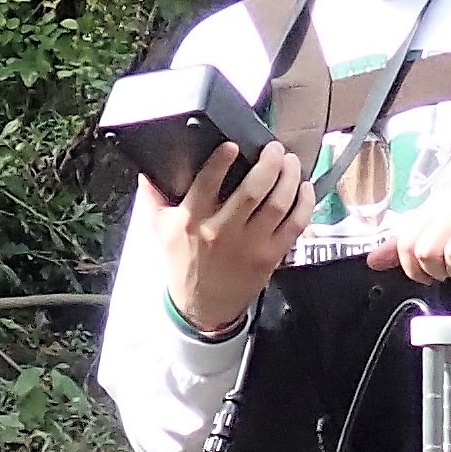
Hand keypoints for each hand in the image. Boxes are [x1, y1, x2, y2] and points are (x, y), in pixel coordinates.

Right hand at [153, 138, 312, 339]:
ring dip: (289, 177)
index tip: (233, 144)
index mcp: (193, 220)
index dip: (222, 161)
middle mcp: (222, 231)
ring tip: (291, 161)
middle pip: (253, 190)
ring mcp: (250, 245)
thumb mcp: (161, 230)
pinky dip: (304, 204)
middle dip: (269, 163)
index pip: (207, 183)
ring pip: (278, 204)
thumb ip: (153, 198)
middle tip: (275, 148)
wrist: (202, 306)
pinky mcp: (270, 256)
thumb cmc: (183, 263)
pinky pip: (294, 225)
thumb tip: (146, 170)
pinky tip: (304, 188)